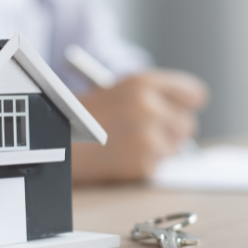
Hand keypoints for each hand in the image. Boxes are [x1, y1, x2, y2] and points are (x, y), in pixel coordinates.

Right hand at [72, 69, 208, 183]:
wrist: (54, 142)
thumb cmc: (83, 115)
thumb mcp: (117, 90)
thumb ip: (153, 96)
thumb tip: (185, 112)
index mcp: (142, 83)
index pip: (193, 94)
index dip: (185, 104)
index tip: (178, 110)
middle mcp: (149, 107)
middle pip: (187, 124)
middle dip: (170, 130)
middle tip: (143, 131)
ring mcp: (147, 137)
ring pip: (176, 148)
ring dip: (158, 149)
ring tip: (126, 143)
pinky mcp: (142, 164)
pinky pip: (159, 165)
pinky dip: (143, 164)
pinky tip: (120, 156)